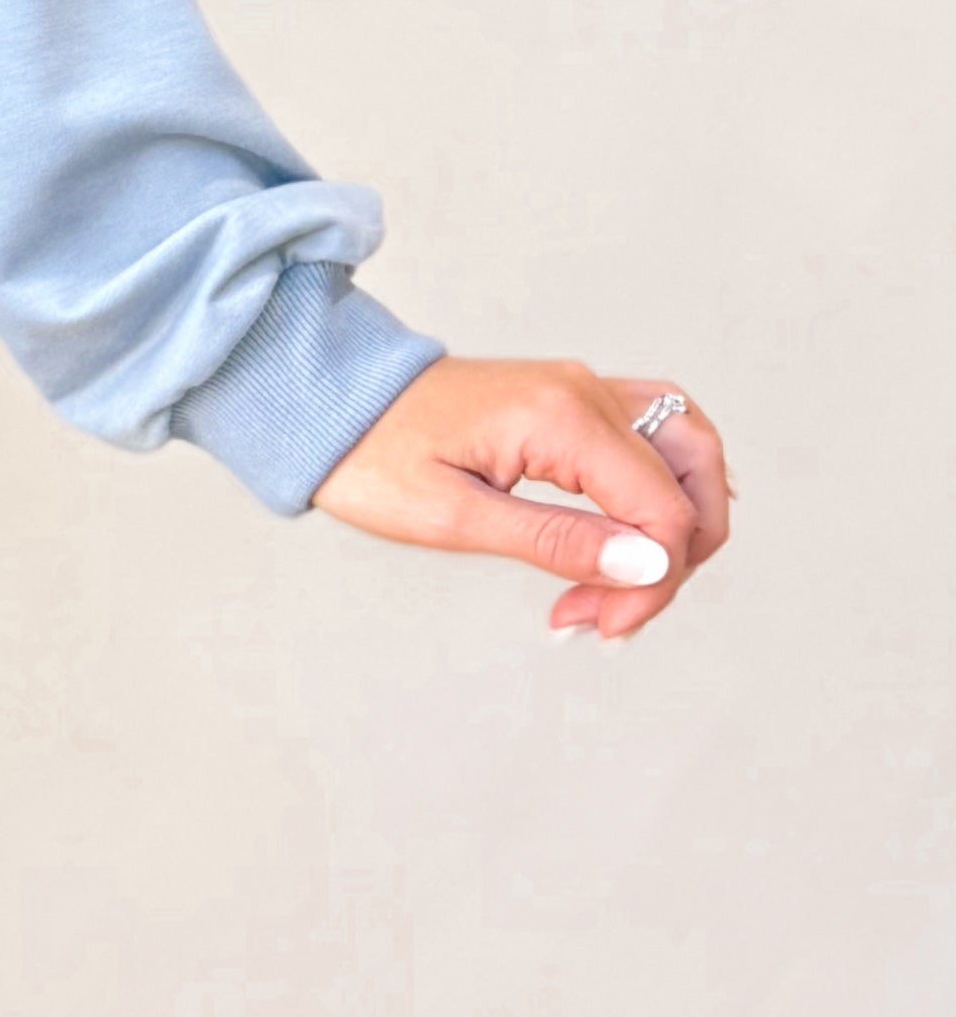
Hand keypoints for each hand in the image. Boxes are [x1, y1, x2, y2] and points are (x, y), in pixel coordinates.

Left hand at [313, 357, 733, 642]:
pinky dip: (654, 496)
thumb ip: (556, 541)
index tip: (605, 626)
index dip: (653, 581)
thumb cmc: (372, 455)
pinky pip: (651, 442)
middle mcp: (586, 392)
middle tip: (612, 618)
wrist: (328, 403)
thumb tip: (645, 565)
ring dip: (673, 528)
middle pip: (689, 479)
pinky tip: (623, 545)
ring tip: (616, 589)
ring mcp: (583, 390)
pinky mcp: (572, 401)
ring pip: (685, 454)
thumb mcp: (455, 518)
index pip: (662, 508)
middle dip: (671, 561)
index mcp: (562, 417)